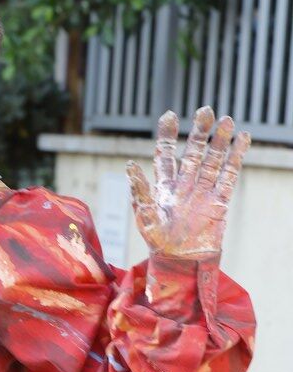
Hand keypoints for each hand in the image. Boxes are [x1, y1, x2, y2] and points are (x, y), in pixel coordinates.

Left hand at [126, 106, 249, 259]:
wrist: (180, 262)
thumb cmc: (158, 241)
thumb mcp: (145, 216)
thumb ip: (140, 191)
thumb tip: (129, 165)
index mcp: (164, 185)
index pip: (165, 154)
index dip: (167, 135)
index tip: (169, 115)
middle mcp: (184, 183)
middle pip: (193, 151)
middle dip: (199, 132)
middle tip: (205, 110)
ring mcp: (203, 190)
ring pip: (213, 159)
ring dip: (219, 141)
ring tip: (227, 121)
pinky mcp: (220, 200)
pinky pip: (229, 175)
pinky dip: (236, 157)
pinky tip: (242, 139)